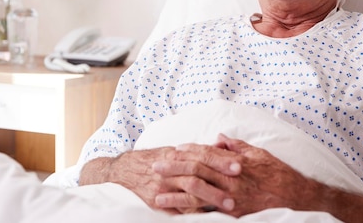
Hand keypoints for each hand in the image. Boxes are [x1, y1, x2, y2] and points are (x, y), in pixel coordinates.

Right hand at [81, 146, 239, 213]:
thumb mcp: (171, 151)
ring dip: (211, 199)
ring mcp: (163, 187)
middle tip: (239, 185)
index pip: (202, 155)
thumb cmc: (152, 160)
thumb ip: (193, 152)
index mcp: (175, 154)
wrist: (123, 172)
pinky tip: (209, 217)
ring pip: (190, 193)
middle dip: (219, 180)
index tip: (239, 164)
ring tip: (228, 206)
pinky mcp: (157, 202)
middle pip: (198, 173)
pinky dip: (194, 214)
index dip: (221, 159)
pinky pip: (179, 209)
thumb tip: (218, 146)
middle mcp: (170, 169)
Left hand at [153, 134, 320, 216]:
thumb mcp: (258, 153)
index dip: (188, 151)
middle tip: (156, 166)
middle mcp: (231, 178)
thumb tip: (218, 138)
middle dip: (174, 168)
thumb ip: (236, 146)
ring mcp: (231, 197)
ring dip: (176, 194)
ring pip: (198, 194)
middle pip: (196, 171)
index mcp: (235, 161)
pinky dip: (191, 212)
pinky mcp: (233, 213)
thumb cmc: (278, 173)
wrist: (297, 198)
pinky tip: (177, 214)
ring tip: (158, 194)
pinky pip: (208, 212)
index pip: (206, 153)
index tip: (173, 150)